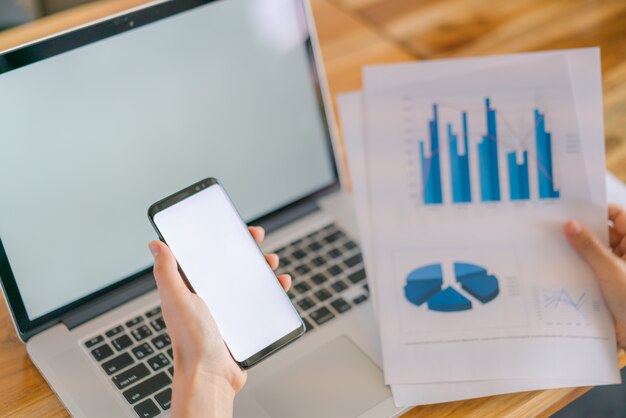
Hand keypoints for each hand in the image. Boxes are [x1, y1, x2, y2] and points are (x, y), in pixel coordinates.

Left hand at [148, 226, 290, 417]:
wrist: (211, 375)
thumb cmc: (191, 340)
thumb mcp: (177, 299)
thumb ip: (166, 272)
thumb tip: (156, 244)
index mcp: (192, 289)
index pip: (207, 256)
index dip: (221, 239)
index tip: (234, 229)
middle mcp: (210, 297)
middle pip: (231, 265)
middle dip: (247, 250)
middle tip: (257, 240)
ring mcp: (228, 310)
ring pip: (249, 281)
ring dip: (263, 269)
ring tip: (272, 265)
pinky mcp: (243, 322)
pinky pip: (260, 301)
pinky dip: (273, 291)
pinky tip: (280, 287)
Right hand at [564, 204, 625, 347]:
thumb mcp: (610, 269)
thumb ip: (589, 246)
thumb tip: (570, 224)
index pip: (616, 215)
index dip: (597, 209)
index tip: (572, 207)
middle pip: (602, 232)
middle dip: (581, 230)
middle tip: (555, 225)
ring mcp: (616, 267)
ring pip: (593, 251)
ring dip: (576, 249)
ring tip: (552, 244)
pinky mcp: (605, 283)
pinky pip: (588, 268)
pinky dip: (576, 266)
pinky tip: (557, 265)